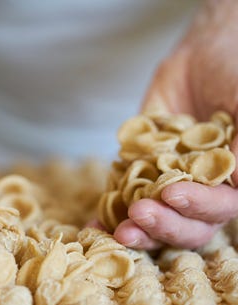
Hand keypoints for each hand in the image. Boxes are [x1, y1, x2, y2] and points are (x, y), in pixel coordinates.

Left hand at [114, 1, 237, 249]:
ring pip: (157, 220)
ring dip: (139, 231)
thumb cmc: (232, 74)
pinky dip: (109, 216)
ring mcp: (167, 184)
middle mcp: (200, 190)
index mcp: (230, 181)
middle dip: (164, 225)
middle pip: (187, 226)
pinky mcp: (138, 175)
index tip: (173, 193)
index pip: (219, 208)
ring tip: (121, 230)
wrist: (201, 59)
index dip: (198, 207)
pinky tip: (95, 227)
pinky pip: (124, 200)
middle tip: (139, 214)